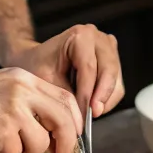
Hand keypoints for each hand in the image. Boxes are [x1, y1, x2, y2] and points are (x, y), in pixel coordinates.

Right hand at [0, 69, 81, 152]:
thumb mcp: (5, 93)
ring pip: (39, 144)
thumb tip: (56, 139)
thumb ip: (30, 109)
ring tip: (2, 149)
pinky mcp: (1, 128)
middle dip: (65, 145)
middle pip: (63, 121)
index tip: (73, 139)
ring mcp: (12, 108)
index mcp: (26, 80)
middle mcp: (23, 90)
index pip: (66, 99)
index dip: (75, 123)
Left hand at [7, 24, 123, 118]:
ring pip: (116, 79)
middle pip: (108, 71)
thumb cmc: (37, 66)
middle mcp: (98, 38)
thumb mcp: (46, 81)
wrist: (35, 60)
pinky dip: (107, 98)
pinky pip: (117, 83)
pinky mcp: (113, 59)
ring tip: (89, 112)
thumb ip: (66, 96)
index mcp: (80, 36)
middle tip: (92, 115)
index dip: (87, 93)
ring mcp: (108, 47)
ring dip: (105, 99)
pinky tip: (93, 104)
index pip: (89, 68)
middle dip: (101, 97)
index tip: (83, 113)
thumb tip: (82, 116)